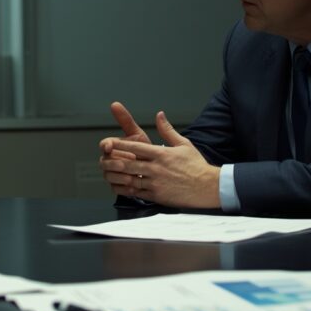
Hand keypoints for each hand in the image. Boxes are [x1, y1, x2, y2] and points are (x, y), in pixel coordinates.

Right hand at [98, 101, 151, 190]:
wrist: (153, 169)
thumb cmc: (144, 150)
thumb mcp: (137, 134)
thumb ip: (126, 120)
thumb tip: (115, 104)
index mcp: (113, 147)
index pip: (103, 145)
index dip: (106, 146)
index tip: (110, 146)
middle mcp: (109, 160)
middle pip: (103, 162)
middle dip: (114, 162)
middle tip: (126, 163)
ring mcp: (112, 174)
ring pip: (108, 176)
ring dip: (119, 176)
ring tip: (132, 176)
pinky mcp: (117, 187)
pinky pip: (116, 188)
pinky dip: (124, 188)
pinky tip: (134, 186)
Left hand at [99, 110, 220, 208]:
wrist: (208, 187)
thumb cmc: (196, 166)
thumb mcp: (184, 144)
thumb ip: (168, 130)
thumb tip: (159, 115)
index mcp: (162, 154)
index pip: (136, 148)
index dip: (120, 145)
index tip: (109, 144)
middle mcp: (156, 168)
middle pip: (128, 164)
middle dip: (113, 162)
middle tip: (102, 161)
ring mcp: (156, 183)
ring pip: (130, 179)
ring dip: (116, 177)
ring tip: (107, 174)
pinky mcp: (157, 195)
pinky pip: (137, 193)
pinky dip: (126, 190)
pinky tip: (119, 187)